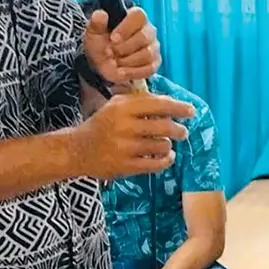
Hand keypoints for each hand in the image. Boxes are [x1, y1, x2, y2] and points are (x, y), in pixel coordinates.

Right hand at [74, 91, 193, 179]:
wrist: (77, 150)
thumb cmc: (102, 125)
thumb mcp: (116, 106)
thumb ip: (141, 101)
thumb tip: (172, 102)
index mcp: (122, 108)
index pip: (158, 104)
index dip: (178, 107)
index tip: (191, 111)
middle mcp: (124, 126)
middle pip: (165, 126)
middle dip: (179, 129)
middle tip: (183, 132)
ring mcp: (125, 147)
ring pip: (162, 145)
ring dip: (168, 145)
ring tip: (164, 144)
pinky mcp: (126, 166)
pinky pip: (156, 164)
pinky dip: (166, 160)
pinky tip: (167, 156)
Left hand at [84, 5, 159, 86]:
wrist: (102, 62)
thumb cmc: (101, 43)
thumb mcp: (94, 32)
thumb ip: (96, 23)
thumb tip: (100, 14)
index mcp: (135, 18)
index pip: (139, 16)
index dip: (126, 28)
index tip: (113, 39)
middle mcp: (148, 31)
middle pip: (144, 37)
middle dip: (124, 48)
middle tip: (110, 52)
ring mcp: (153, 47)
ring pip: (147, 54)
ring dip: (127, 61)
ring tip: (115, 61)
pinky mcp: (154, 63)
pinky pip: (149, 69)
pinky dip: (132, 72)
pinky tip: (122, 70)